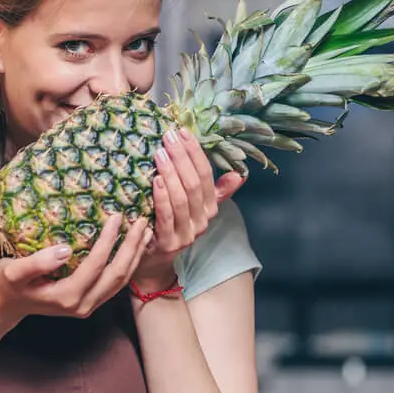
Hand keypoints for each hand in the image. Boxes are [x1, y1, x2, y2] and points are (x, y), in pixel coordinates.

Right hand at [0, 213, 151, 324]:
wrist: (8, 305)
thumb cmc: (9, 284)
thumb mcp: (12, 272)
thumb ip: (36, 263)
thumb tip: (65, 250)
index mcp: (68, 297)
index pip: (96, 264)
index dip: (109, 240)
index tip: (117, 216)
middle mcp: (83, 305)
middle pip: (118, 274)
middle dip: (132, 247)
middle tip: (142, 221)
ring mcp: (89, 306)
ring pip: (122, 281)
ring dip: (135, 255)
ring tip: (145, 231)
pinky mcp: (91, 302)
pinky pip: (116, 283)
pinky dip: (128, 264)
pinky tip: (133, 247)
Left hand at [134, 128, 244, 286]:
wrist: (153, 261)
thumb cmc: (170, 224)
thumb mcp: (194, 206)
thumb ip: (215, 190)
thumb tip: (240, 174)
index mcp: (210, 207)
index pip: (207, 175)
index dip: (195, 152)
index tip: (182, 131)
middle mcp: (202, 220)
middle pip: (194, 184)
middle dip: (181, 157)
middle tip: (168, 136)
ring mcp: (187, 234)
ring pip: (182, 199)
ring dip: (171, 173)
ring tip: (160, 153)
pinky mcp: (168, 244)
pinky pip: (167, 216)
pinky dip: (162, 197)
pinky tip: (156, 180)